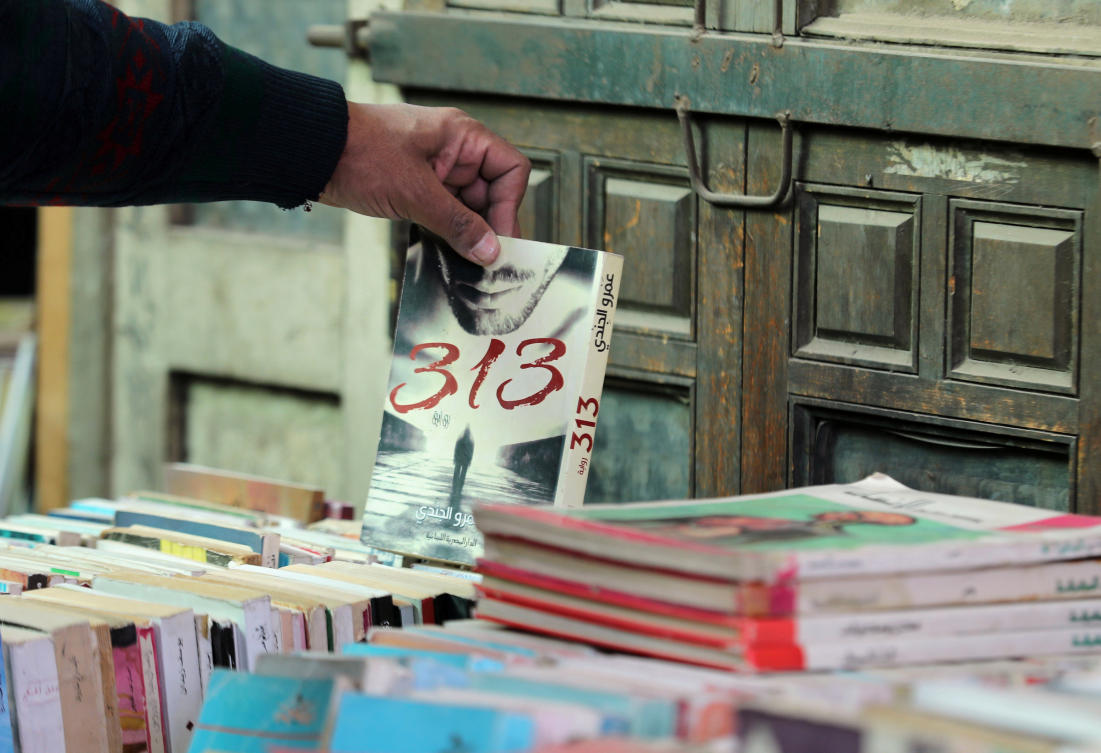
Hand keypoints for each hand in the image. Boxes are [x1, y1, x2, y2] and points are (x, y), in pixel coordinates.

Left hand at [319, 102, 530, 265]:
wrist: (310, 151)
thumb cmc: (361, 154)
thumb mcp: (416, 193)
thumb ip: (458, 224)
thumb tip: (491, 251)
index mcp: (462, 137)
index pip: (510, 170)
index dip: (509, 205)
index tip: (500, 240)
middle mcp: (453, 151)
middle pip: (491, 192)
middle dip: (489, 225)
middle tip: (486, 261)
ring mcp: (434, 170)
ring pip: (467, 206)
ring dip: (467, 233)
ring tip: (466, 262)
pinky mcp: (414, 188)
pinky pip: (444, 212)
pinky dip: (447, 232)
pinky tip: (446, 253)